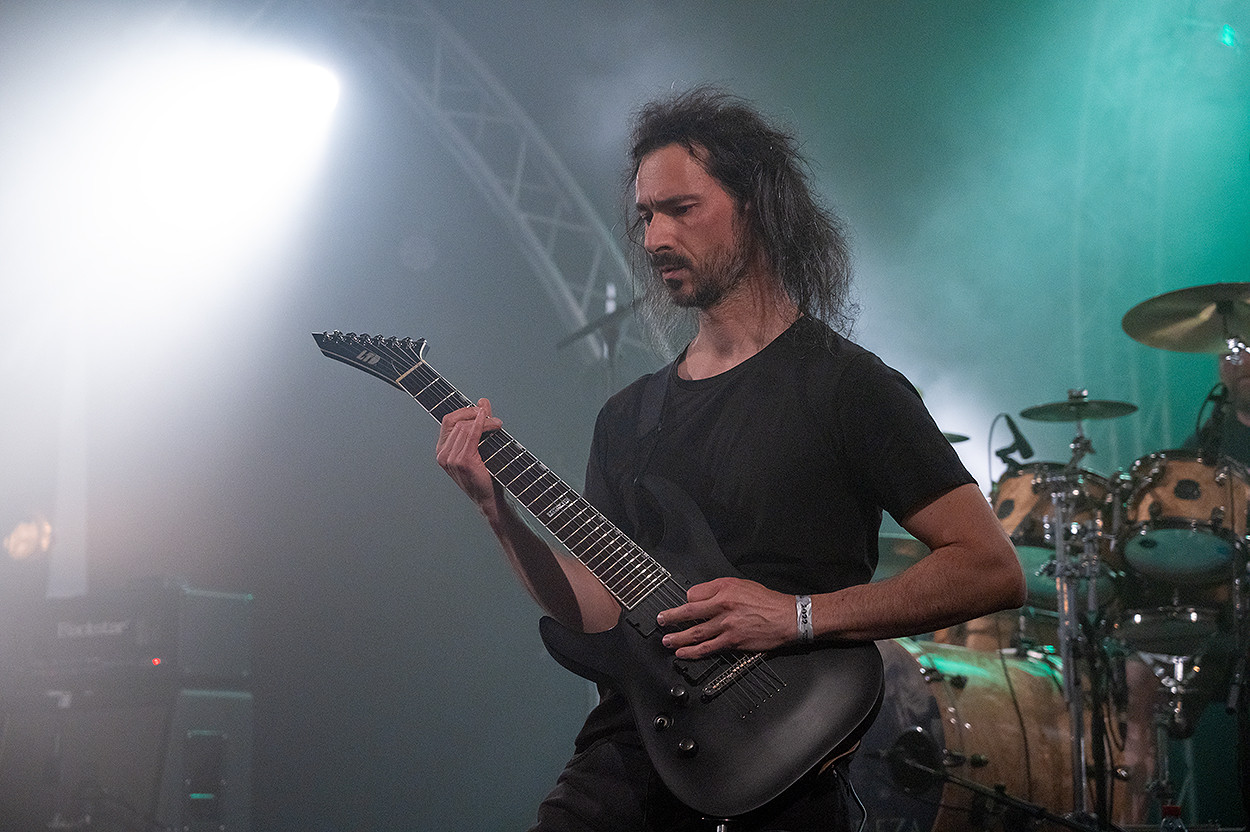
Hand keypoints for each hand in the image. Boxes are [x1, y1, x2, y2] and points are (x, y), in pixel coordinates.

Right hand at [435, 398, 503, 508]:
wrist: (488, 497)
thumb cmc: (483, 474)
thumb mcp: (478, 446)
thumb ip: (478, 423)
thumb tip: (482, 401)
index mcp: (442, 450)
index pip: (448, 421)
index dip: (464, 411)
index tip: (480, 409)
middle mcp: (443, 454)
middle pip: (457, 422)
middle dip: (475, 414)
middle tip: (491, 414)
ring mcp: (451, 458)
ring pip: (465, 427)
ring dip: (484, 420)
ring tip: (496, 422)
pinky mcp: (463, 461)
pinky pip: (472, 435)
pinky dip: (482, 425)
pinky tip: (491, 423)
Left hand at [655, 577, 796, 658]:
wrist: (787, 617)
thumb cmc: (767, 601)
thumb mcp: (742, 584)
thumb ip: (719, 589)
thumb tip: (700, 597)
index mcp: (724, 590)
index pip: (694, 595)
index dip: (687, 601)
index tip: (682, 607)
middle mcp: (723, 606)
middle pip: (689, 613)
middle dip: (671, 618)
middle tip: (660, 621)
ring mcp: (726, 626)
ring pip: (695, 633)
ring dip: (678, 638)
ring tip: (667, 641)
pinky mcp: (732, 642)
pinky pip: (708, 648)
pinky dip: (693, 652)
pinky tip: (683, 653)